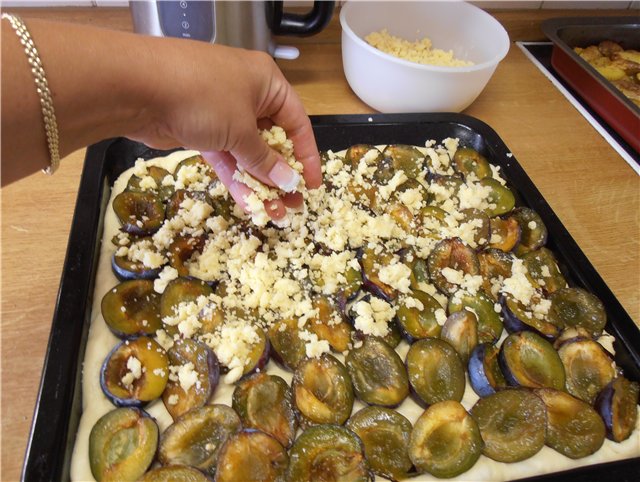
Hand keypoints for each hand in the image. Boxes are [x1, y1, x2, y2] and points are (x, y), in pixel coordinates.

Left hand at [127, 41, 321, 219]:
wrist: (137, 88)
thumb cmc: (201, 96)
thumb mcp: (242, 129)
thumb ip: (265, 160)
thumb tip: (289, 183)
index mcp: (266, 83)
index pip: (297, 123)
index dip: (306, 156)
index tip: (310, 185)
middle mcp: (247, 95)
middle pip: (272, 140)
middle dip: (281, 176)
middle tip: (292, 206)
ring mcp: (221, 112)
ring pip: (247, 153)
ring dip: (259, 183)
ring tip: (273, 214)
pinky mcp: (200, 130)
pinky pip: (225, 157)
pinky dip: (235, 179)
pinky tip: (248, 204)